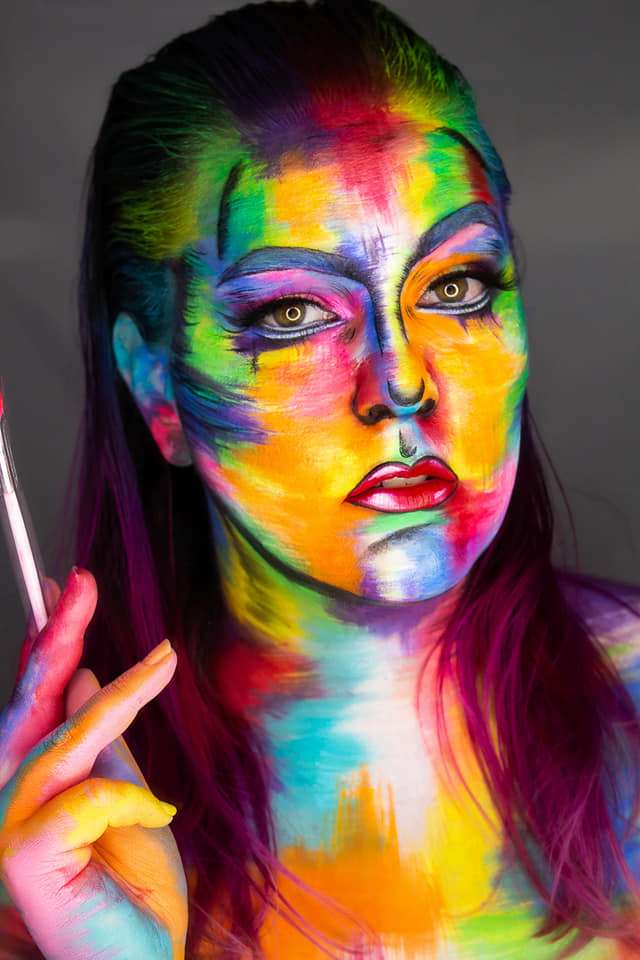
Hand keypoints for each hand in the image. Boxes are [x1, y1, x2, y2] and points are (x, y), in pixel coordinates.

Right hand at [0, 568, 187, 959]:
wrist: (142, 958)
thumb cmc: (132, 881)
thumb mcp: (126, 791)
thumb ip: (102, 739)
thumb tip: (84, 676)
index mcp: (32, 780)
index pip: (34, 699)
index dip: (48, 641)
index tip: (67, 588)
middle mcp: (10, 797)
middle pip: (28, 704)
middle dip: (57, 636)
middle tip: (80, 581)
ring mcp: (10, 826)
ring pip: (63, 741)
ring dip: (118, 697)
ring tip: (164, 662)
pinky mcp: (24, 854)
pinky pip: (86, 796)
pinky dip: (130, 802)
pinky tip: (157, 819)